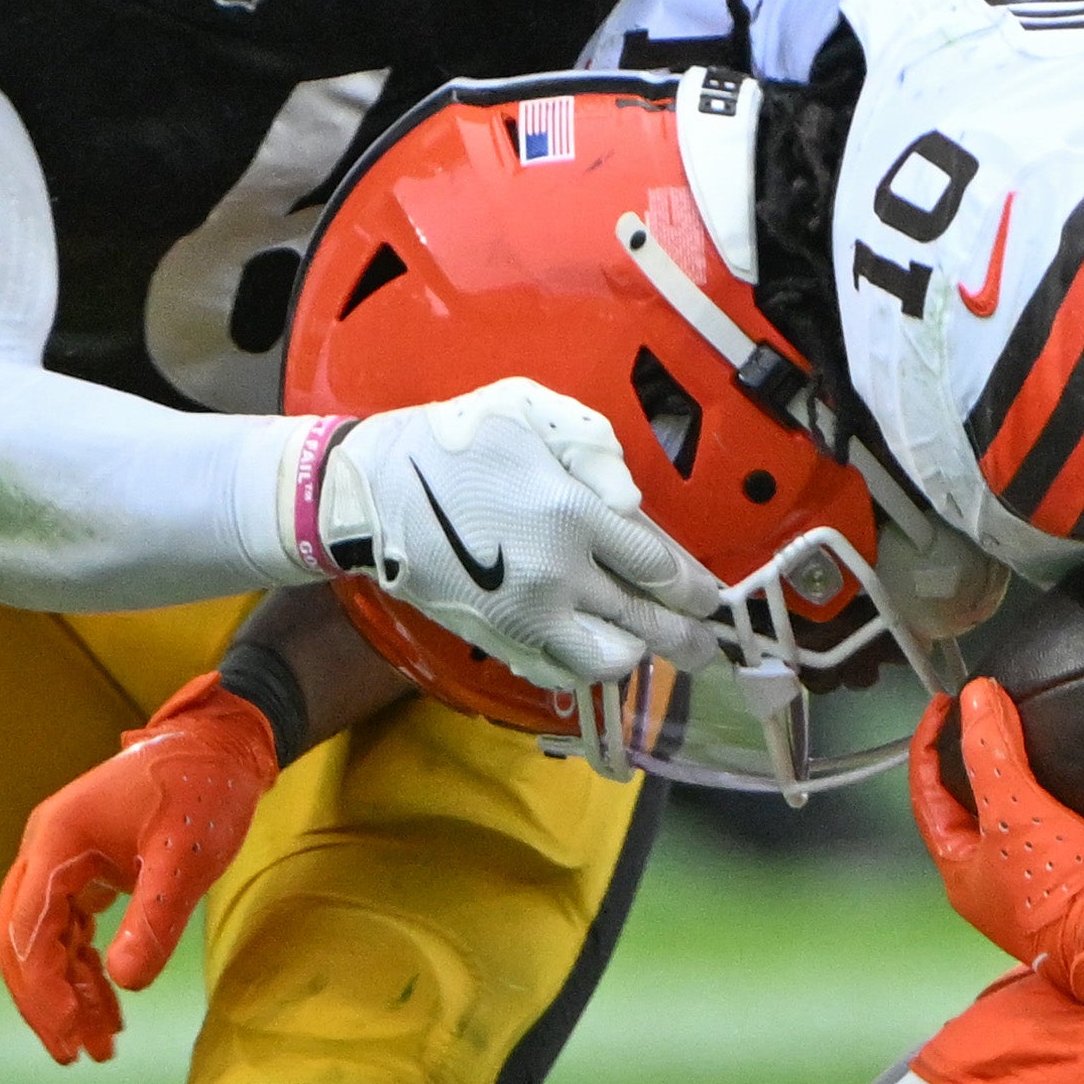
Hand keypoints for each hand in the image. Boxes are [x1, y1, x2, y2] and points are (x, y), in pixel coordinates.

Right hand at [0, 672, 277, 1064]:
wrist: (223, 745)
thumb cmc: (203, 790)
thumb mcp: (184, 858)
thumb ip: (153, 918)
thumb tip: (124, 984)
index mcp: (56, 840)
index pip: (27, 931)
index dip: (43, 991)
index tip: (71, 1037)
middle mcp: (45, 848)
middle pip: (20, 939)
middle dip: (44, 1000)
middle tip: (77, 1053)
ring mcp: (61, 857)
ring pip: (45, 939)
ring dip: (67, 991)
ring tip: (100, 1046)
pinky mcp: (83, 867)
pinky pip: (69, 928)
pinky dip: (83, 969)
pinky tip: (108, 1005)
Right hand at [321, 379, 725, 690]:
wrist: (373, 493)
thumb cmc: (455, 441)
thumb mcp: (528, 410)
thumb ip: (593, 448)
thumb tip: (632, 501)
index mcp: (572, 513)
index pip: (656, 565)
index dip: (692, 585)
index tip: (710, 595)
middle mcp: (558, 574)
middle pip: (644, 620)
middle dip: (686, 637)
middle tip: (708, 646)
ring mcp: (525, 615)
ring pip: (605, 659)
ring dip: (636, 655)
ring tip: (650, 647)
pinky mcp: (496, 638)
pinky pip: (557, 672)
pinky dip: (585, 670)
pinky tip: (596, 655)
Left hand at [908, 682, 1083, 1012]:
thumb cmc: (1062, 895)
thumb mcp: (1015, 811)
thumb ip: (991, 750)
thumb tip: (976, 697)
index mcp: (960, 872)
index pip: (925, 794)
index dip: (928, 744)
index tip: (944, 706)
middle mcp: (990, 883)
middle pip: (966, 805)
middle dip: (970, 759)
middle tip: (982, 718)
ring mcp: (1029, 885)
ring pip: (1009, 815)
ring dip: (1013, 774)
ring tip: (1023, 736)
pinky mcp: (1070, 882)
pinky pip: (1049, 826)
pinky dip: (1050, 795)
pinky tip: (1069, 779)